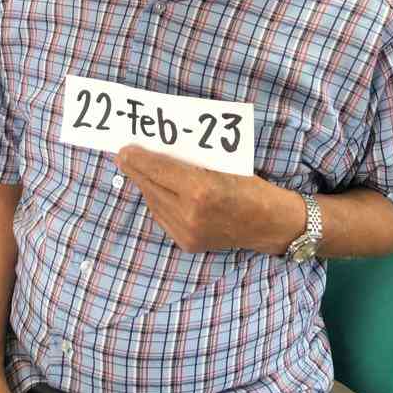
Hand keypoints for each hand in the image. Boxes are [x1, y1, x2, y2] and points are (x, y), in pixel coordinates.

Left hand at [116, 146, 302, 255]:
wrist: (268, 224)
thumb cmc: (250, 187)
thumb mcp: (223, 165)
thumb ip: (192, 161)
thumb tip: (162, 149)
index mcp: (201, 189)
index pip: (159, 170)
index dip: (139, 158)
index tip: (124, 148)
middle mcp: (190, 213)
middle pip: (152, 187)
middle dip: (136, 170)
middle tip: (123, 156)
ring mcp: (187, 232)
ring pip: (154, 203)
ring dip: (145, 185)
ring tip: (138, 170)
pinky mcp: (187, 243)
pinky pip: (163, 218)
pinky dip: (157, 202)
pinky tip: (156, 190)